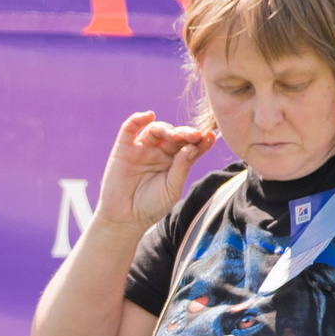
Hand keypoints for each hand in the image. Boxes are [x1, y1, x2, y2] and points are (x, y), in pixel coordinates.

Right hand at [95, 111, 216, 229]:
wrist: (125, 219)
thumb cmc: (151, 207)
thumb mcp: (172, 189)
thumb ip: (181, 168)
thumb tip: (191, 147)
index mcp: (174, 162)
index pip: (189, 146)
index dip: (200, 141)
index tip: (211, 137)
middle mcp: (159, 152)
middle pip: (175, 135)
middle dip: (186, 133)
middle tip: (196, 135)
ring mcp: (142, 148)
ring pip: (156, 130)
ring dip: (168, 129)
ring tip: (176, 135)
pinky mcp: (124, 148)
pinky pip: (130, 128)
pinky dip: (138, 119)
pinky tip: (149, 116)